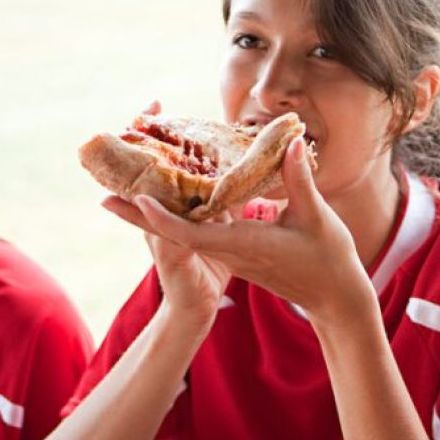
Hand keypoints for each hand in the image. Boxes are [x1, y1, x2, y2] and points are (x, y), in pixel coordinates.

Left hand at [127, 137, 373, 326]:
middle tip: (104, 193)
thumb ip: (299, 180)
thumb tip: (289, 142)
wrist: (334, 297)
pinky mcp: (237, 248)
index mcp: (244, 245)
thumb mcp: (317, 218)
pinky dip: (184, 210)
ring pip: (184, 230)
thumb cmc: (328, 261)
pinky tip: (178, 188)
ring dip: (157, 209)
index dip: (162, 218)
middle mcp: (230, 250)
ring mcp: (232, 251)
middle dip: (140, 213)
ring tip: (131, 181)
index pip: (191, 234)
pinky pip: (201, 229)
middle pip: (175, 232)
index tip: (137, 198)